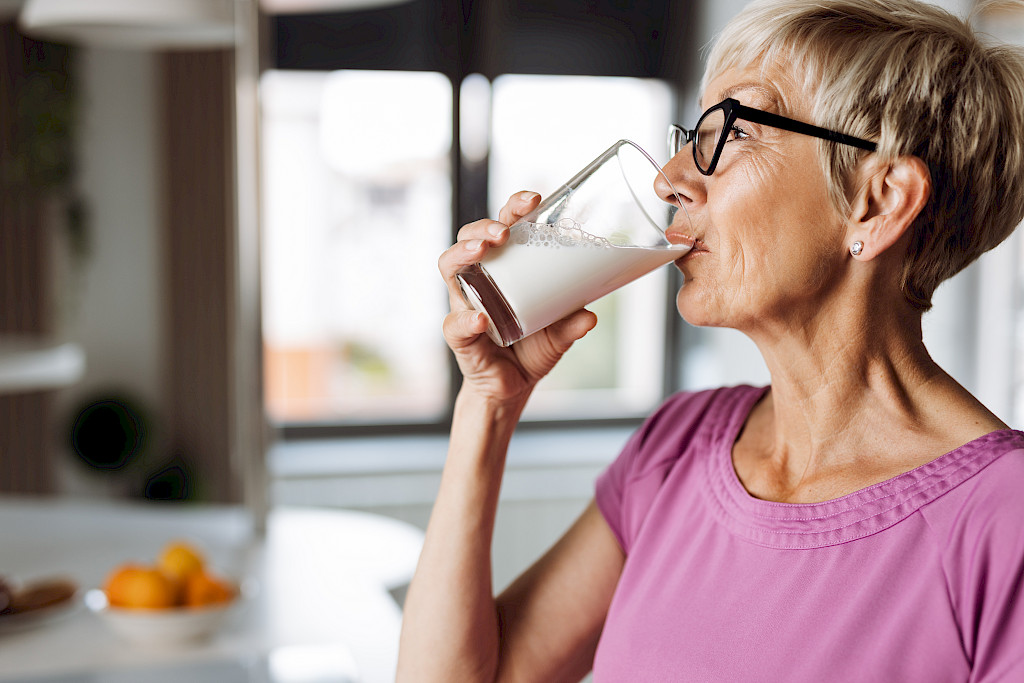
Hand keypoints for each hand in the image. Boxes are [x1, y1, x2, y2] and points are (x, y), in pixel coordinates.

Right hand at [438, 191, 597, 402]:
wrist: (512, 389)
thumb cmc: (531, 350)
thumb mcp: (560, 335)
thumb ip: (572, 324)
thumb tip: (590, 315)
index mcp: (503, 270)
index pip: (501, 227)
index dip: (513, 208)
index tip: (534, 199)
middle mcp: (478, 280)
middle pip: (468, 237)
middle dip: (483, 227)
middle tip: (503, 232)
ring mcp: (464, 304)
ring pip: (449, 267)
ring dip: (463, 253)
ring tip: (483, 251)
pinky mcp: (459, 335)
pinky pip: (455, 323)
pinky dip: (467, 319)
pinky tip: (481, 318)